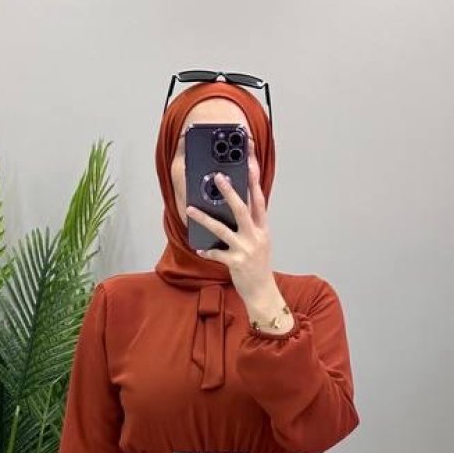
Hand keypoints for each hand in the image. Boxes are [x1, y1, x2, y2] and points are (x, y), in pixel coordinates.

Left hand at [185, 130, 272, 305]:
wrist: (262, 291)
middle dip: (230, 192)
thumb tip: (237, 205)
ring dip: (205, 218)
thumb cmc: (259, 265)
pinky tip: (199, 248)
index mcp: (262, 228)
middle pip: (242, 208)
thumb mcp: (260, 241)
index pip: (259, 198)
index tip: (250, 161)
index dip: (255, 179)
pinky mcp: (235, 262)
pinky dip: (207, 250)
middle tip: (219, 177)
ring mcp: (245, 249)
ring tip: (191, 209)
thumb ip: (252, 224)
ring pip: (223, 229)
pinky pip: (216, 254)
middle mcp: (255, 236)